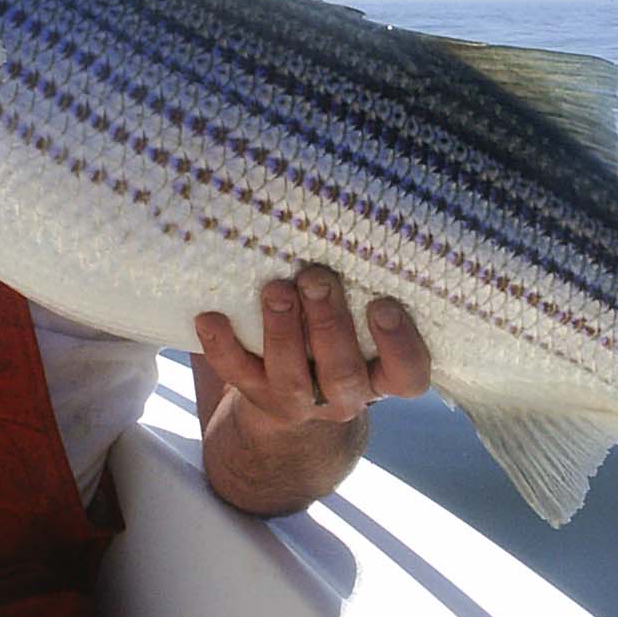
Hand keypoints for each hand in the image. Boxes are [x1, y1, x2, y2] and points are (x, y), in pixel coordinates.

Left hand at [193, 264, 430, 429]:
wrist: (291, 398)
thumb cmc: (338, 337)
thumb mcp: (363, 321)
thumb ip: (366, 286)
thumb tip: (353, 217)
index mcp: (381, 375)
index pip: (407, 375)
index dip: (400, 345)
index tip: (384, 305)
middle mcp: (344, 394)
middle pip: (343, 373)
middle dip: (329, 324)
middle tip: (316, 278)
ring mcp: (296, 399)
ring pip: (291, 378)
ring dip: (282, 332)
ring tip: (276, 290)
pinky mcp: (254, 394)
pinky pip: (236, 375)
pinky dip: (222, 346)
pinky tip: (210, 317)